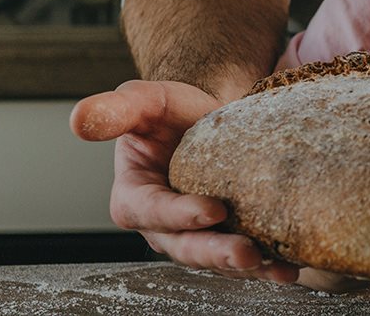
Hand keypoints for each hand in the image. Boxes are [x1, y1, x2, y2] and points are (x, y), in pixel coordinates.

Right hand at [71, 80, 300, 284]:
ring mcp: (197, 237)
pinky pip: (245, 260)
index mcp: (135, 198)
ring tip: (277, 267)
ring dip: (247, 268)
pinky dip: (269, 267)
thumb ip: (115, 110)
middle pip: (186, 247)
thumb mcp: (143, 101)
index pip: (153, 212)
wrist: (208, 119)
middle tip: (247, 253)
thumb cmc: (171, 112)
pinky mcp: (227, 239)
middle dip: (216, 254)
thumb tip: (78, 120)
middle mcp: (163, 227)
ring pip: (218, 260)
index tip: (213, 209)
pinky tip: (291, 268)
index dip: (180, 214)